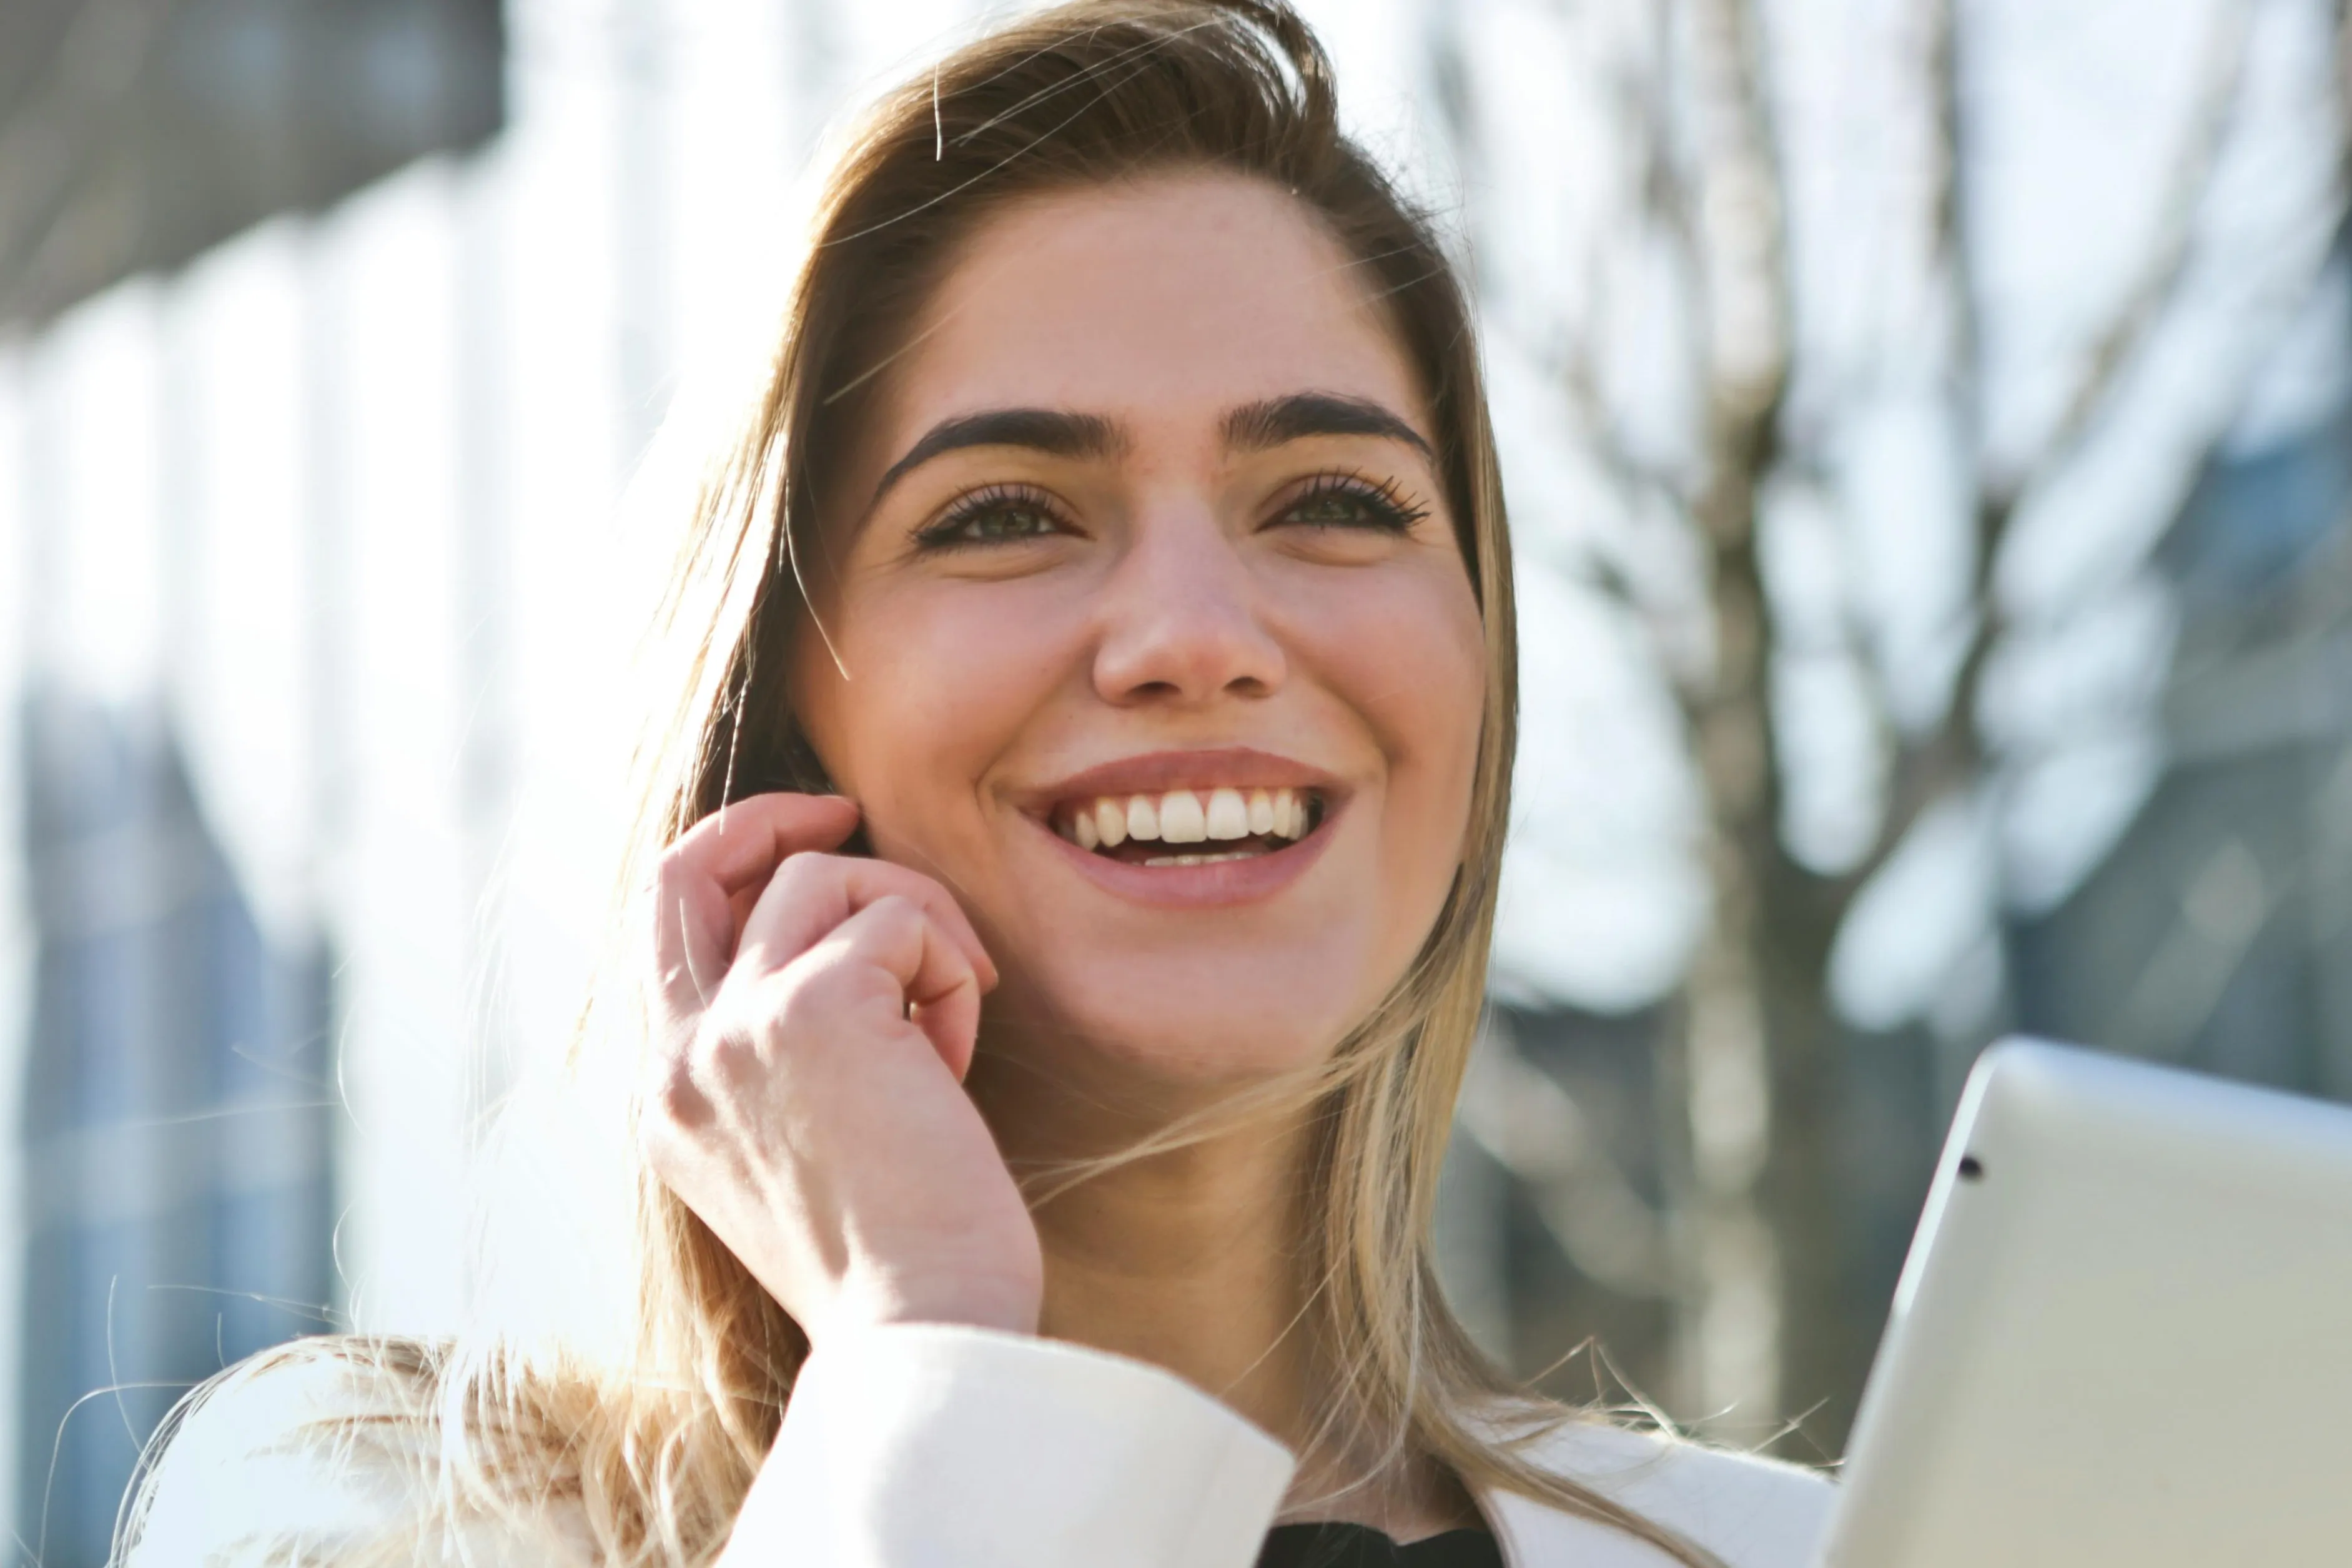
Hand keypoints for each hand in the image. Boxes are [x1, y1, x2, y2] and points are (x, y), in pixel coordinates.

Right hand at [641, 792, 1041, 1342]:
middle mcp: (678, 1060)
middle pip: (687, 868)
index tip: (812, 848)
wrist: (923, 1329)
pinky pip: (901, 919)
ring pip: (824, 879)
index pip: (663, 931)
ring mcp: (734, 1029)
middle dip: (768, 818)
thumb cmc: (897, 1256)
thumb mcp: (799, 1149)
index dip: (733, 866)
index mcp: (668, 1101)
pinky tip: (957, 1059)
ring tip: (950, 1018)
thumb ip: (779, 1054)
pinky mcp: (814, 1008)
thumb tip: (837, 943)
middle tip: (847, 812)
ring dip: (914, 923)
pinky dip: (948, 968)